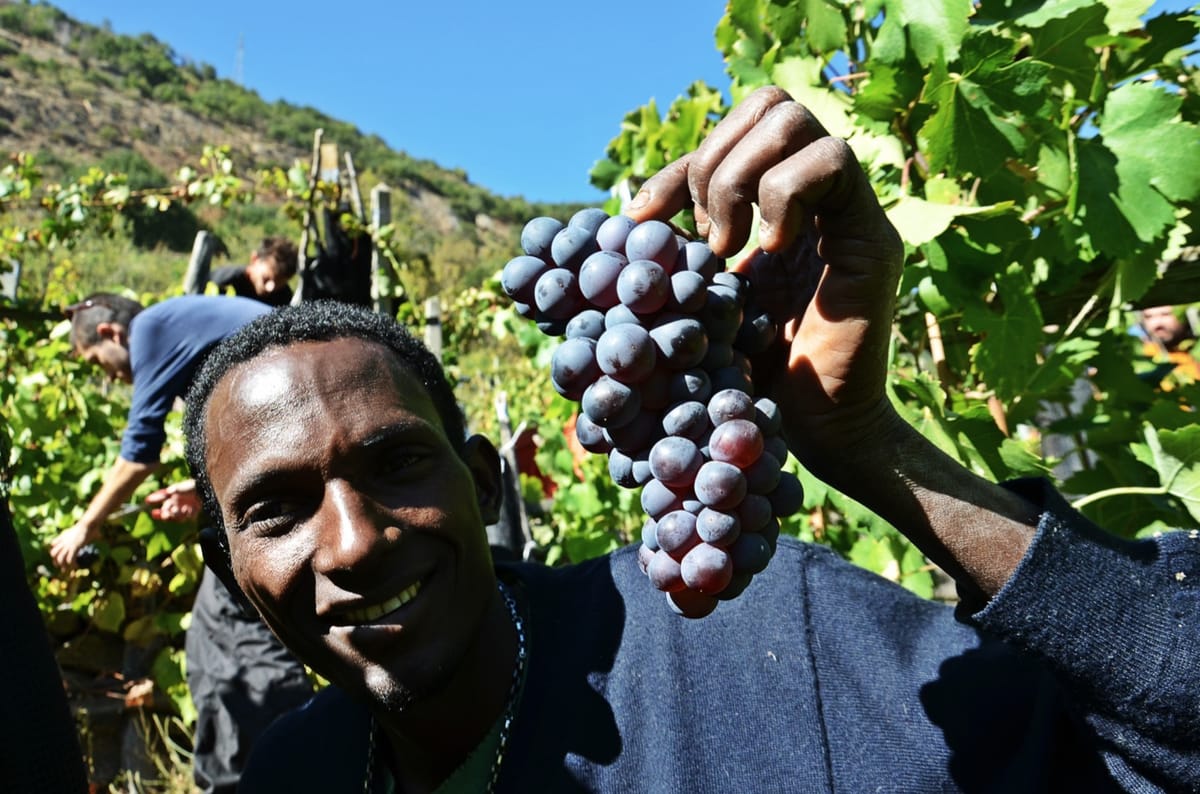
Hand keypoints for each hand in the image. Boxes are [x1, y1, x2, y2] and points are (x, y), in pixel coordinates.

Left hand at [49, 521, 98, 568]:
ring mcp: (68, 545)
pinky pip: (70, 558)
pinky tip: (76, 566)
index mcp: (62, 537)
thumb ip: (77, 534)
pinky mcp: (74, 547)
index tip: (58, 556)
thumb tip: (93, 535)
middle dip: (55, 561)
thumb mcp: (79, 531)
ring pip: (60, 558)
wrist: (87, 524)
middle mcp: (63, 542)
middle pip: (53, 553)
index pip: (53, 545)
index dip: (54, 552)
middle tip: (60, 566)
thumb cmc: (86, 527)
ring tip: (66, 570)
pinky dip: (72, 564)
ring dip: (63, 565)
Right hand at [145, 479, 200, 521]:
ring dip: (173, 514)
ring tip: (174, 510)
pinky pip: (186, 517)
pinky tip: (186, 510)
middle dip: (163, 513)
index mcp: (174, 494)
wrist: (208, 490)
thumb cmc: (195, 486)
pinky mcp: (193, 512)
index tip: (147, 500)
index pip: (162, 497)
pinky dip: (185, 514)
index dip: (155, 499)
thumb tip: (164, 492)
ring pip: (175, 515)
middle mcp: (178, 502)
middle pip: (167, 510)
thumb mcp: (182, 486)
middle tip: (161, 514)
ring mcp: (185, 508)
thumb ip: (174, 490)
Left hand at [626, 87, 905, 480]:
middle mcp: (814, 197)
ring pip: (794, 120)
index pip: (728, 136)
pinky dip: (784, 195)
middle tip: (706, 237)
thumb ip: (664, 263)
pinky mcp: (871, 233)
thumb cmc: (750, 377)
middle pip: (768, 104)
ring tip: (731, 248)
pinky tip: (767, 251)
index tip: (643, 223)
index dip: (678, 167)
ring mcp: (846, 210)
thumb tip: (593, 239)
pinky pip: (832, 163)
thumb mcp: (693, 304)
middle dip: (714, 161)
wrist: (812, 430)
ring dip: (741, 179)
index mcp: (772, 206)